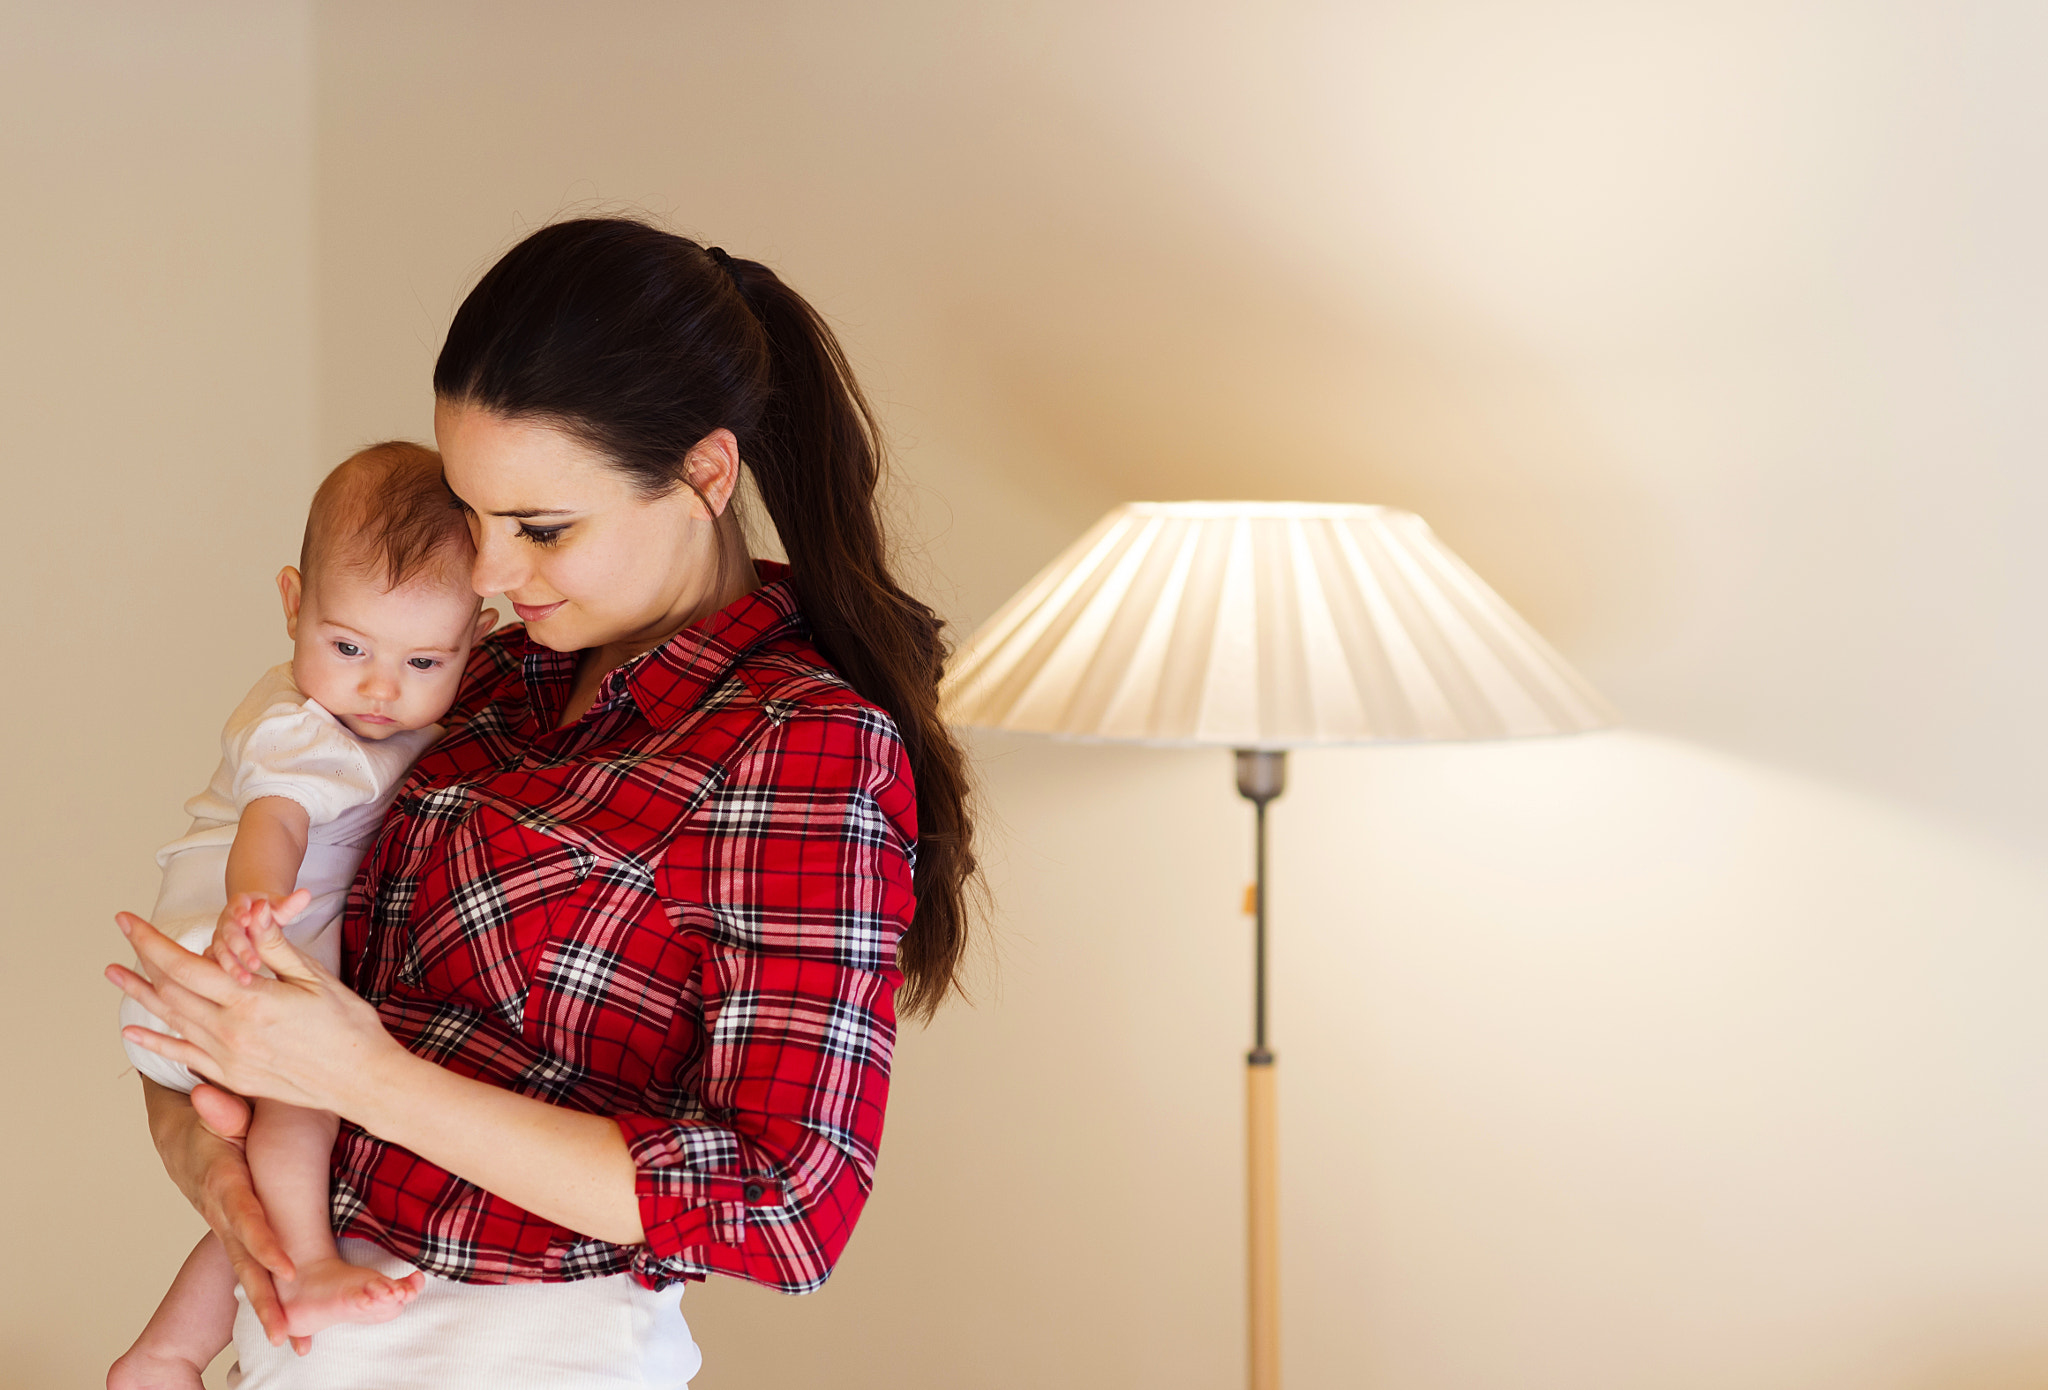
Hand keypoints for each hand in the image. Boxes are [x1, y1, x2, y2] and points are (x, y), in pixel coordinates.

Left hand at [110, 909, 397, 1116]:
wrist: (363, 1080)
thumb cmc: (348, 1026)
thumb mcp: (315, 977)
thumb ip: (275, 948)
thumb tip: (252, 913)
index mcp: (251, 1002)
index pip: (183, 965)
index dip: (150, 941)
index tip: (129, 921)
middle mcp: (230, 1033)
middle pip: (169, 991)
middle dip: (141, 960)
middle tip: (123, 936)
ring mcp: (228, 1059)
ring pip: (171, 1021)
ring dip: (141, 995)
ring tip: (116, 974)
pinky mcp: (234, 1077)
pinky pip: (184, 1056)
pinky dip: (156, 1042)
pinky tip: (134, 1034)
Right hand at [142, 1078, 311, 1354]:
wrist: (183, 1136)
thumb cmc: (210, 1118)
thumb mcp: (218, 1110)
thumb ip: (222, 1109)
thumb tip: (208, 1097)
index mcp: (225, 1182)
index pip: (248, 1217)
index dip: (265, 1243)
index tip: (290, 1269)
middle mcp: (224, 1213)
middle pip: (244, 1260)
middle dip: (263, 1298)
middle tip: (282, 1334)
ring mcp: (226, 1228)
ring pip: (245, 1272)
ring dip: (265, 1307)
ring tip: (287, 1342)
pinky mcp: (233, 1234)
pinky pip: (250, 1268)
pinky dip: (264, 1297)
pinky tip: (289, 1326)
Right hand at [209, 890, 312, 984]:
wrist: (254, 915)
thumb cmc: (269, 912)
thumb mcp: (280, 907)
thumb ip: (290, 904)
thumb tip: (305, 894)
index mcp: (241, 905)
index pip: (238, 907)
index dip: (240, 913)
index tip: (247, 920)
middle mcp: (226, 921)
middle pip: (228, 933)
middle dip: (241, 947)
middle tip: (255, 963)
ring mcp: (220, 938)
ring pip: (220, 952)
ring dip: (231, 966)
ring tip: (246, 980)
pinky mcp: (217, 954)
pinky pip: (214, 965)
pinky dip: (220, 974)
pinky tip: (229, 988)